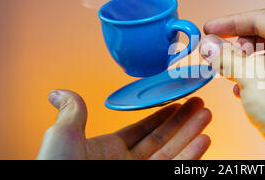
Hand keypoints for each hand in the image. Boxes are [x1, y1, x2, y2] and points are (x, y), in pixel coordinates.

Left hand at [37, 89, 210, 159]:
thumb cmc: (57, 168)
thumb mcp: (64, 136)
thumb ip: (73, 112)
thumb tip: (57, 91)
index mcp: (109, 150)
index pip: (143, 130)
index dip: (162, 116)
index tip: (178, 103)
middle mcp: (127, 164)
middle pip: (162, 139)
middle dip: (182, 121)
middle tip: (199, 104)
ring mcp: (140, 175)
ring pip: (173, 152)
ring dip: (191, 134)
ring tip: (206, 115)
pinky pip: (174, 169)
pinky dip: (191, 156)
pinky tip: (203, 140)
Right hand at [200, 9, 264, 158]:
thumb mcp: (249, 75)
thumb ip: (226, 56)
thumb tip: (208, 44)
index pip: (260, 18)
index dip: (229, 23)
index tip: (209, 30)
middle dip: (238, 47)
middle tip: (218, 56)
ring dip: (245, 65)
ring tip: (230, 76)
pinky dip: (258, 79)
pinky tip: (244, 92)